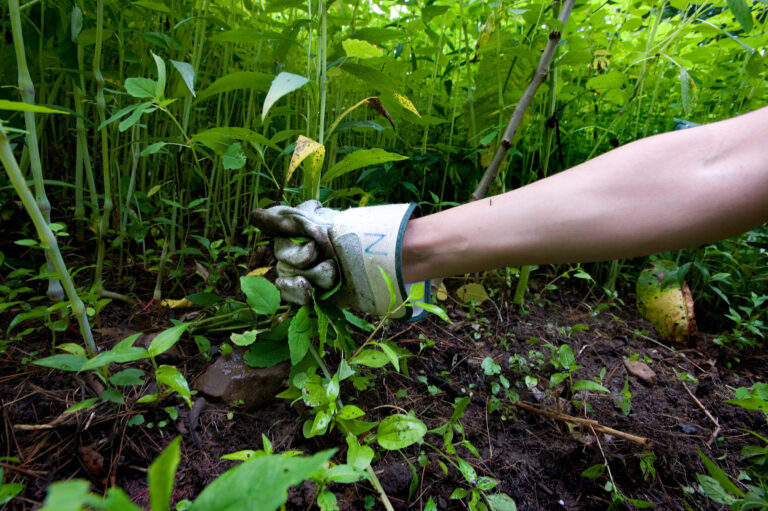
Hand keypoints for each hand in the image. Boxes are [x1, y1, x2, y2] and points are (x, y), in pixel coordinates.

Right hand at [250, 200, 428, 318]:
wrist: (378, 260)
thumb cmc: (350, 236)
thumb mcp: (316, 221)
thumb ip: (282, 219)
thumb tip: (254, 215)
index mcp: (300, 230)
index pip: (277, 239)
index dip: (292, 248)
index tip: (313, 249)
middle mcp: (301, 250)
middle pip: (282, 261)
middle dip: (305, 262)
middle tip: (329, 260)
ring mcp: (307, 273)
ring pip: (289, 279)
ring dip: (313, 276)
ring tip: (335, 273)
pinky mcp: (315, 293)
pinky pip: (293, 297)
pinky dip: (301, 295)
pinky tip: (311, 293)